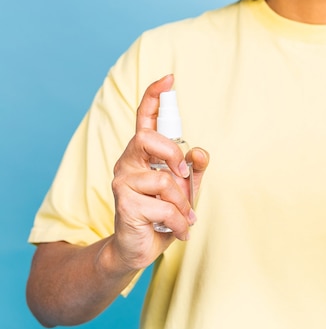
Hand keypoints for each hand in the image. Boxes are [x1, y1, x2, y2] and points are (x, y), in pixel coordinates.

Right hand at [110, 74, 209, 270]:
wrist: (139, 249)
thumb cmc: (162, 215)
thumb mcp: (185, 190)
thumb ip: (193, 169)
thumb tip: (199, 152)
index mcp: (143, 155)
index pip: (145, 118)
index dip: (155, 96)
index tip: (169, 79)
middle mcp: (128, 162)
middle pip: (147, 138)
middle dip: (173, 155)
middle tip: (184, 175)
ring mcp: (122, 182)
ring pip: (163, 179)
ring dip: (182, 202)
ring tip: (184, 217)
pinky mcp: (124, 204)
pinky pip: (164, 207)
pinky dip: (179, 222)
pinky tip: (179, 232)